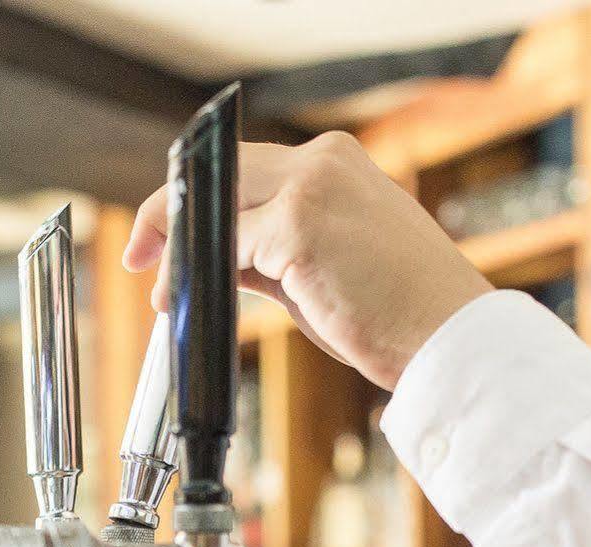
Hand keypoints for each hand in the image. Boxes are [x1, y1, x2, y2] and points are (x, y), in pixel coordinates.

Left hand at [124, 132, 494, 390]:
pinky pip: (223, 247)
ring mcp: (310, 189)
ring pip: (215, 210)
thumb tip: (217, 259)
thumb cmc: (401, 314)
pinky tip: (181, 299)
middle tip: (140, 258)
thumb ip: (275, 249)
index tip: (163, 235)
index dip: (197, 201)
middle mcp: (323, 162)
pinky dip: (193, 274)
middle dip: (168, 215)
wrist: (450, 339)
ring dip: (177, 252)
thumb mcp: (330, 265)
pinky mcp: (298, 227)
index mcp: (337, 163)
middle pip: (220, 176)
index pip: (245, 170)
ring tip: (163, 292)